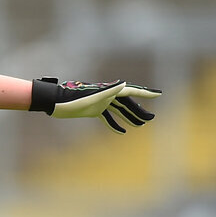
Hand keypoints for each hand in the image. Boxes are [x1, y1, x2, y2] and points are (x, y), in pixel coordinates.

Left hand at [30, 77, 160, 132]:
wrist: (55, 102)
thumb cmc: (72, 99)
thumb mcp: (91, 96)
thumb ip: (107, 91)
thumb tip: (123, 84)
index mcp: (109, 90)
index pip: (131, 91)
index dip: (145, 93)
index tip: (159, 94)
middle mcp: (107, 95)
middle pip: (128, 103)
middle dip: (140, 110)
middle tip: (152, 118)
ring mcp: (101, 102)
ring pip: (119, 110)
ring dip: (130, 118)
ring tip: (141, 126)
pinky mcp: (94, 110)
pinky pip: (108, 117)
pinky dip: (114, 124)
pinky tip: (121, 132)